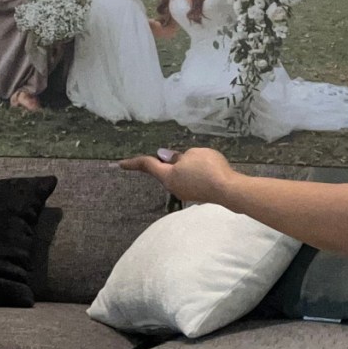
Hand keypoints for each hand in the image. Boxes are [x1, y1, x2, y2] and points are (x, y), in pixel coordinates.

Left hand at [119, 147, 235, 203]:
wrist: (228, 189)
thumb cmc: (208, 168)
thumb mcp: (192, 154)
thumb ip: (177, 156)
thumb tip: (167, 157)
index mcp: (167, 176)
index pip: (147, 166)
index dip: (133, 163)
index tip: (119, 164)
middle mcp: (173, 187)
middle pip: (163, 172)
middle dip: (163, 162)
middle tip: (166, 154)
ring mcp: (185, 192)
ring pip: (177, 176)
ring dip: (180, 167)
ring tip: (195, 158)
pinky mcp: (197, 194)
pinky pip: (189, 180)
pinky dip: (190, 172)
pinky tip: (203, 167)